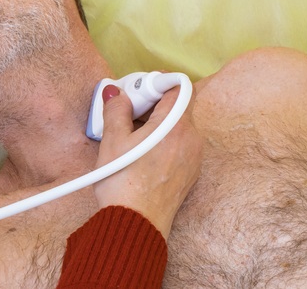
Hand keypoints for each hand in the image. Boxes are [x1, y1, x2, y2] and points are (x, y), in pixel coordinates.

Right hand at [93, 84, 203, 238]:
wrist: (136, 223)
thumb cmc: (122, 181)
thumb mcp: (112, 140)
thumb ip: (116, 109)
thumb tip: (118, 93)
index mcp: (175, 125)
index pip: (177, 86)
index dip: (156, 83)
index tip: (136, 91)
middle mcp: (192, 137)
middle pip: (178, 106)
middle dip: (153, 103)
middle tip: (126, 112)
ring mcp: (194, 156)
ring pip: (178, 126)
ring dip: (157, 123)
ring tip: (130, 136)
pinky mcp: (190, 172)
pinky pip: (179, 144)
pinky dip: (163, 141)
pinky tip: (141, 154)